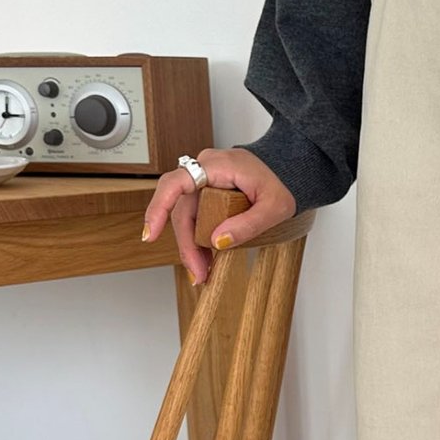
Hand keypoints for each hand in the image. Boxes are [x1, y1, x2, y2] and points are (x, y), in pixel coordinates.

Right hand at [141, 147, 296, 284]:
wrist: (289, 170)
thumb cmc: (283, 182)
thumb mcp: (274, 208)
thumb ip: (248, 224)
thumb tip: (217, 242)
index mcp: (217, 165)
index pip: (176, 183)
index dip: (158, 208)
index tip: (151, 234)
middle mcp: (204, 169)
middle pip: (181, 209)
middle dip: (186, 245)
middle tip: (198, 274)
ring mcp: (203, 180)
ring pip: (186, 216)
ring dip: (191, 246)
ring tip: (202, 272)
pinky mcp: (206, 191)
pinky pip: (195, 215)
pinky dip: (197, 238)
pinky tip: (204, 259)